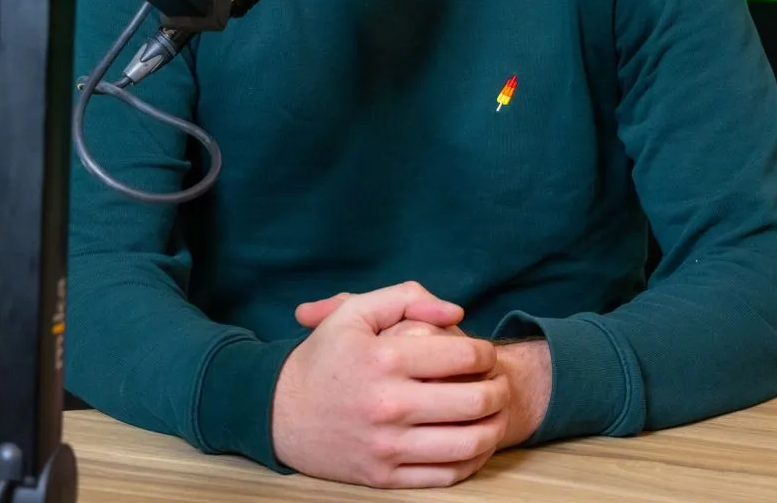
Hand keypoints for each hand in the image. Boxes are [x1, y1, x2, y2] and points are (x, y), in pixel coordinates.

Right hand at [272, 282, 510, 487]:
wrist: (278, 413)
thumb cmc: (324, 358)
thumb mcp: (355, 312)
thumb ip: (407, 298)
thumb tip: (456, 312)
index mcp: (385, 359)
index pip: (465, 355)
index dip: (487, 353)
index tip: (486, 355)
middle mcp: (388, 404)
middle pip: (475, 401)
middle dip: (499, 390)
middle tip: (499, 384)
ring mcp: (387, 445)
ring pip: (467, 443)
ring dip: (494, 427)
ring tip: (495, 414)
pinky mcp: (383, 477)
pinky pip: (445, 475)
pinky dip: (472, 461)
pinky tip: (474, 444)